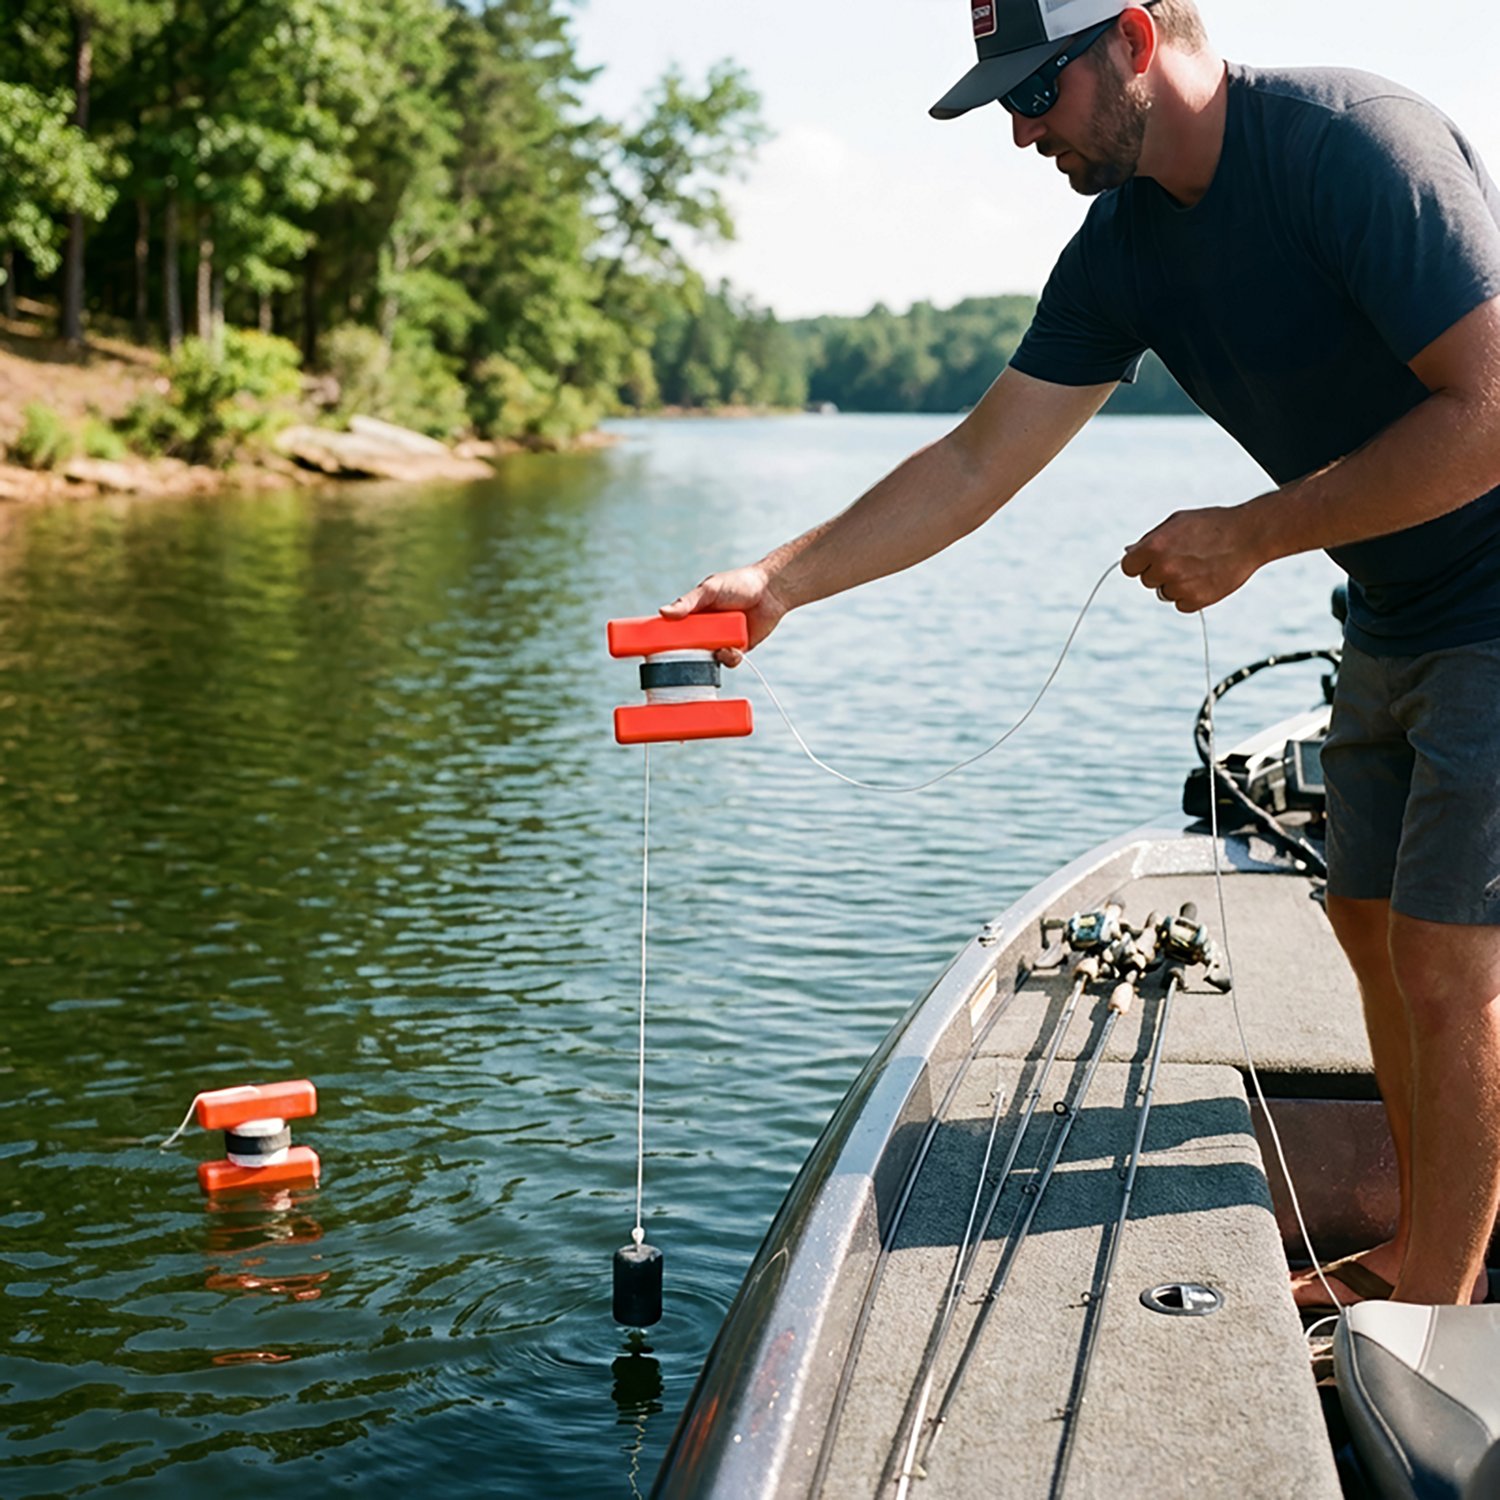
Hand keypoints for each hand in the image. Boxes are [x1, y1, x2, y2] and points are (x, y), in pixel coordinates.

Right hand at [659, 564, 789, 666]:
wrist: (771, 590)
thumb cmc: (738, 584)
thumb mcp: (710, 589)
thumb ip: (688, 602)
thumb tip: (663, 612)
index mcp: (694, 615)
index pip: (674, 630)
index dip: (664, 639)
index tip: (652, 648)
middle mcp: (706, 629)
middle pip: (688, 648)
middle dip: (684, 656)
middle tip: (682, 658)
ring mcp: (721, 640)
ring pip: (708, 658)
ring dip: (709, 659)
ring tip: (716, 649)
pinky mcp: (738, 648)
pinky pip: (729, 660)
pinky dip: (728, 658)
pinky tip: (731, 650)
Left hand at [1121, 504, 1269, 612]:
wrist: (1249, 535)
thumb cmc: (1211, 524)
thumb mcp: (1176, 522)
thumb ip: (1150, 539)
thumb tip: (1129, 553)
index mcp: (1155, 547)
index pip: (1128, 567)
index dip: (1139, 563)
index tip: (1149, 560)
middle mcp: (1164, 568)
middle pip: (1147, 581)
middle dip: (1159, 572)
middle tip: (1184, 558)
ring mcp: (1180, 586)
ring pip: (1164, 594)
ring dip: (1175, 584)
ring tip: (1198, 566)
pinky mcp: (1196, 600)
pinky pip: (1181, 605)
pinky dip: (1190, 596)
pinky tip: (1205, 578)